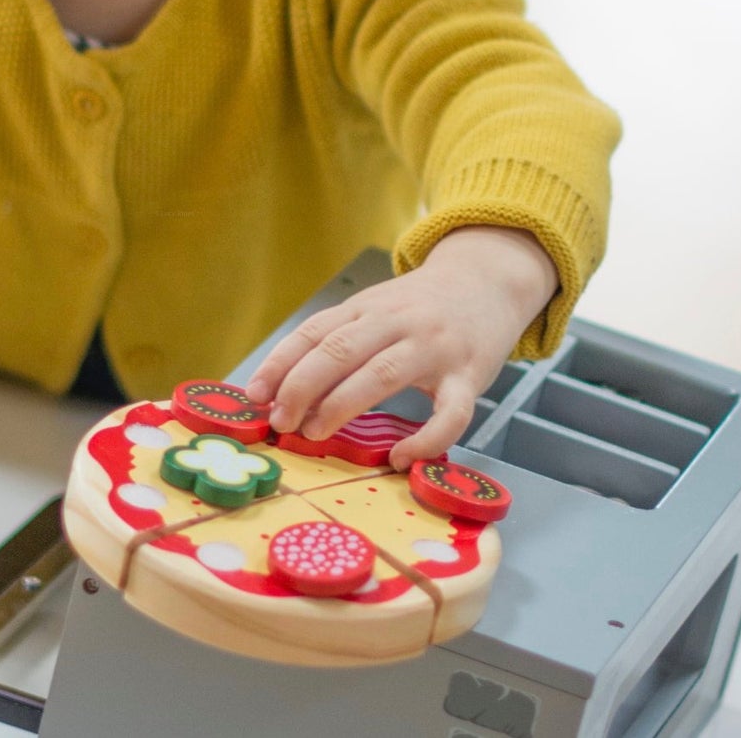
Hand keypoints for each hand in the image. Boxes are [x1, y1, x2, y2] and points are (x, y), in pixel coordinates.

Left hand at [244, 227, 558, 467]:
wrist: (486, 281)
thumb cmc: (420, 307)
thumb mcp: (375, 310)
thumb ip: (338, 341)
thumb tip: (284, 389)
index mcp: (366, 307)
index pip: (314, 331)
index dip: (280, 362)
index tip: (253, 395)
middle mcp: (395, 322)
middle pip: (340, 349)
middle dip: (302, 386)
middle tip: (280, 422)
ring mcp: (434, 347)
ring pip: (383, 374)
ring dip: (342, 405)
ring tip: (314, 433)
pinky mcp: (470, 375)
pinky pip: (450, 413)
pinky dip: (425, 439)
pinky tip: (401, 458)